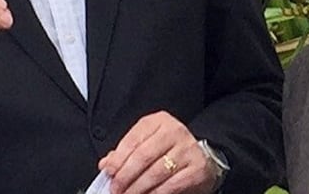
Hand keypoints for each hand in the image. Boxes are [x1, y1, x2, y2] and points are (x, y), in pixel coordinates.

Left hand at [98, 111, 215, 193]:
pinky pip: (171, 185)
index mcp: (158, 121)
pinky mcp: (197, 168)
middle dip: (125, 176)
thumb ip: (126, 152)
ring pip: (156, 172)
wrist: (203, 158)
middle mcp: (174, 131)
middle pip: (143, 156)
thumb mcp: (148, 144)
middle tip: (116, 189)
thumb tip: (106, 164)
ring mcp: (187, 149)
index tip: (108, 173)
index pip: (133, 139)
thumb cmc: (170, 151)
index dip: (118, 159)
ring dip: (137, 188)